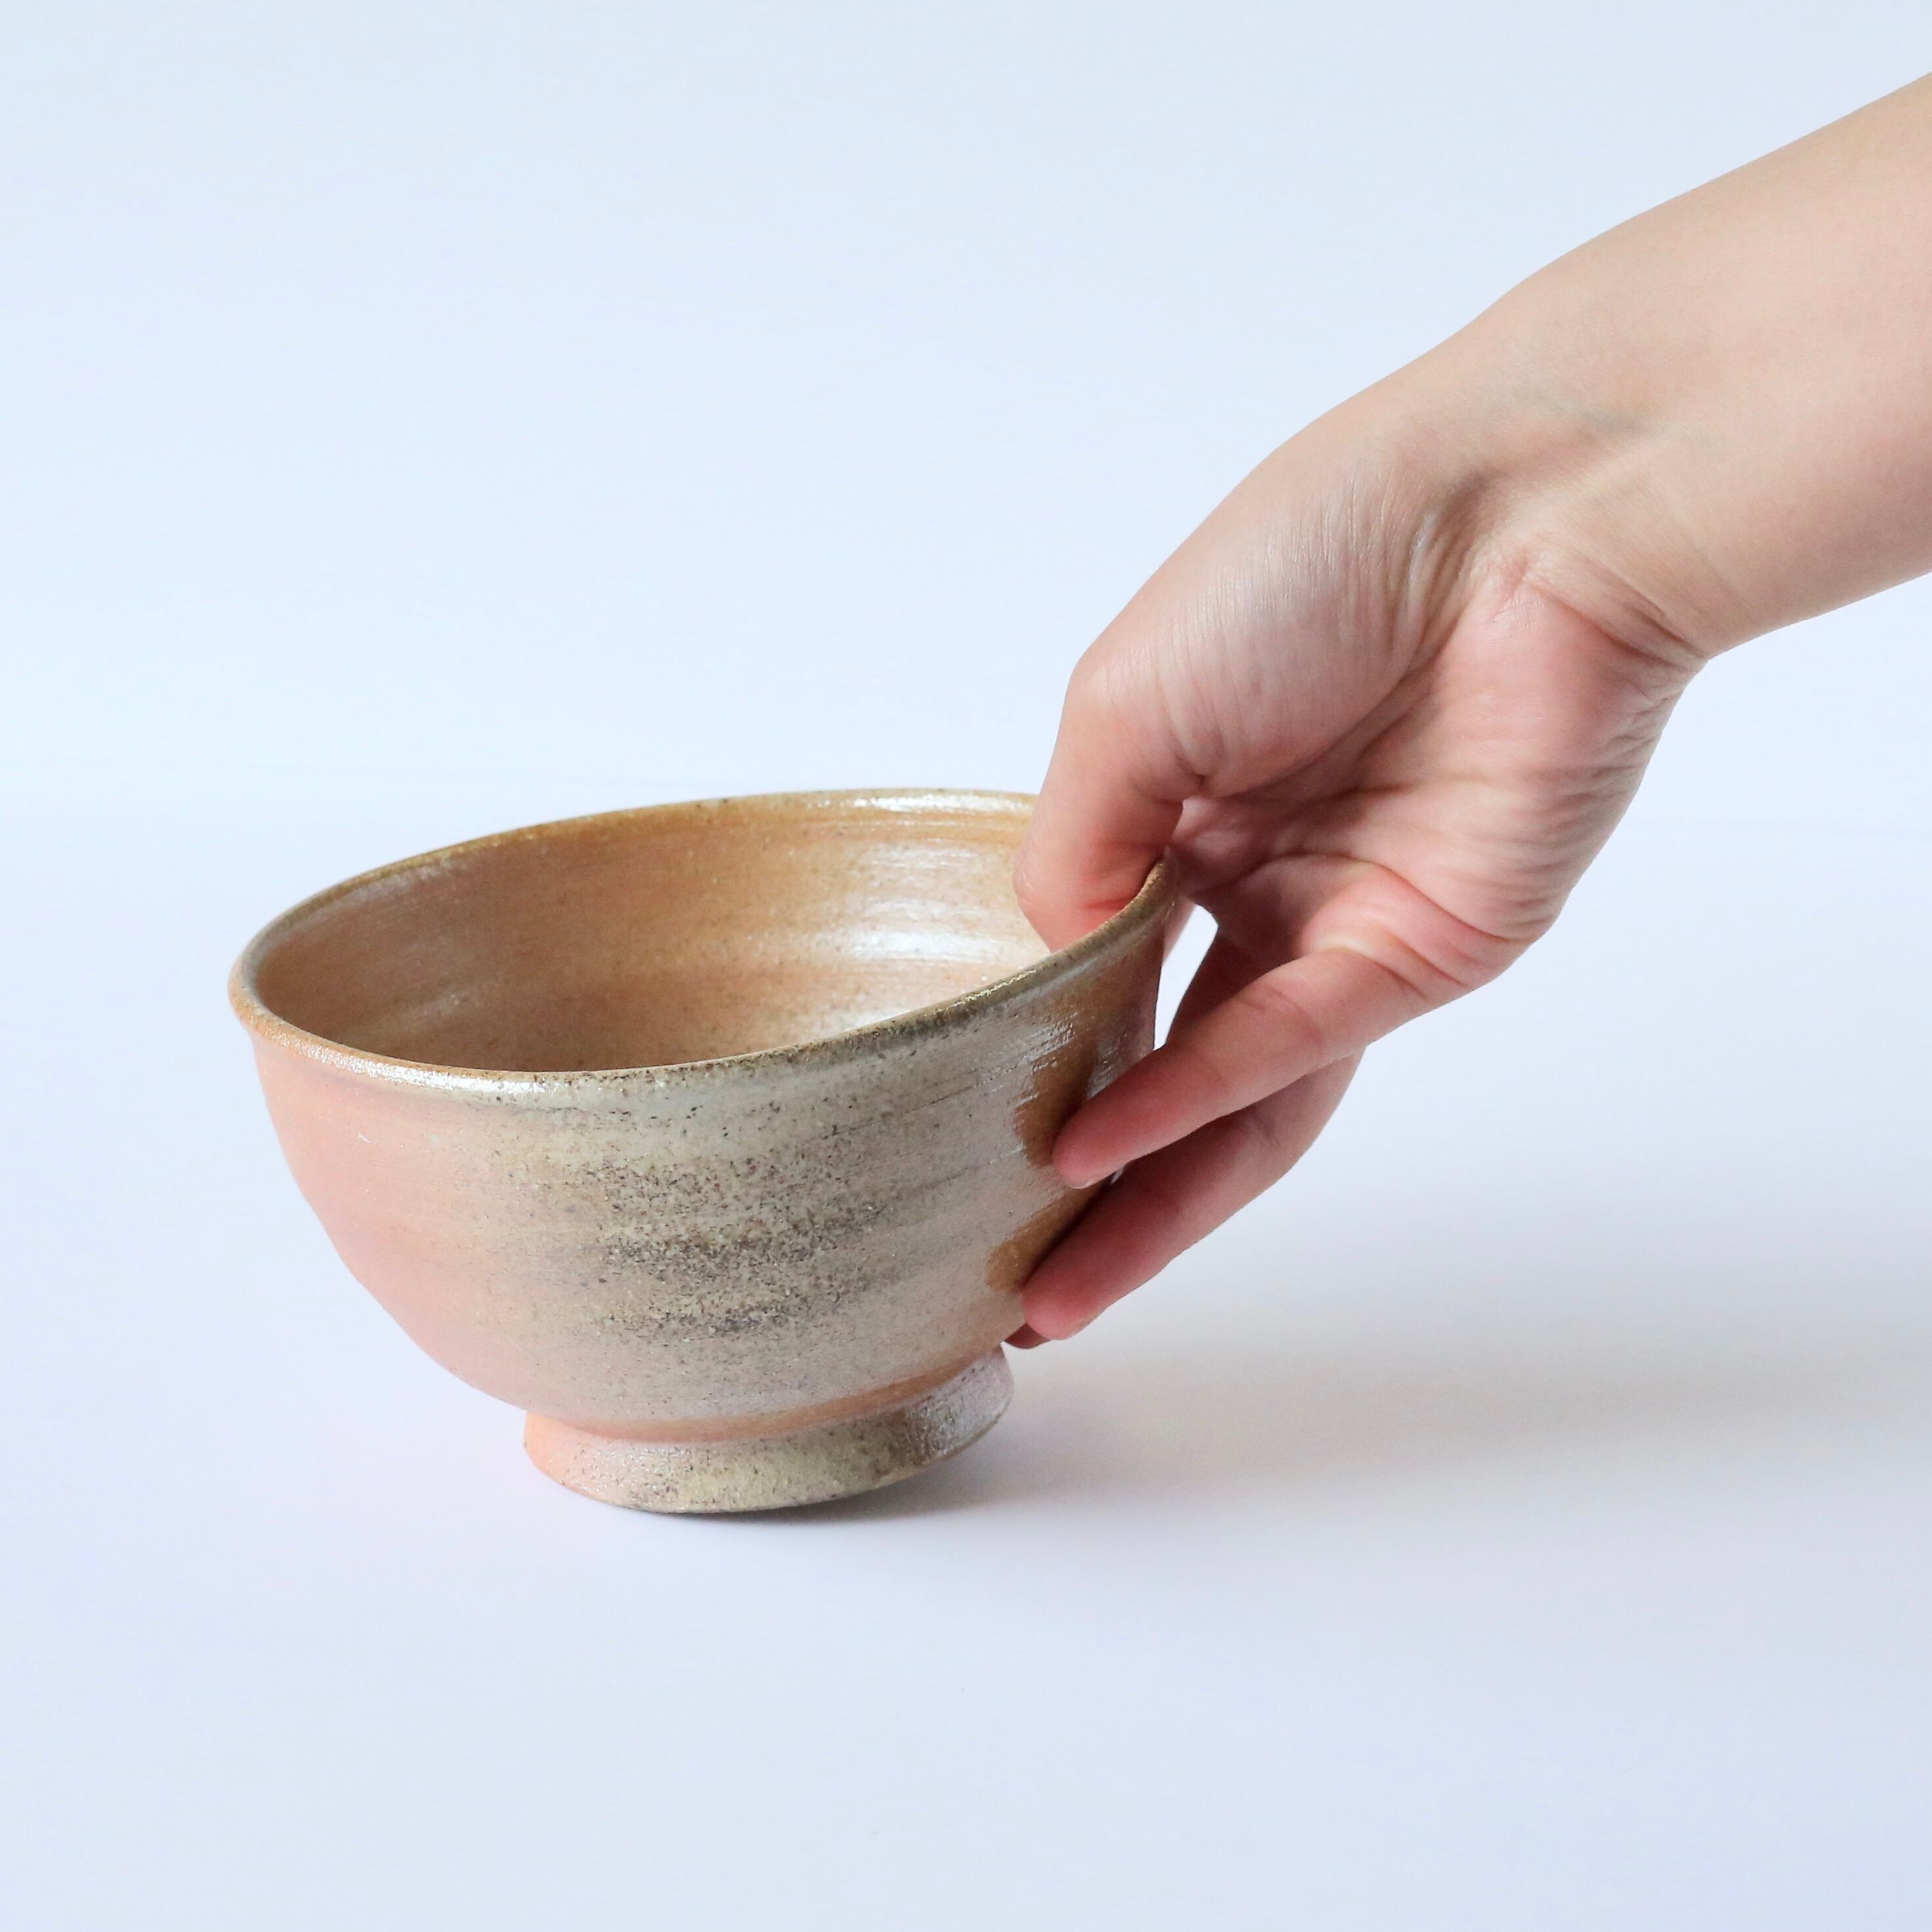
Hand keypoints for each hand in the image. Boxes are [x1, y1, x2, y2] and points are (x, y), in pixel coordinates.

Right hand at [1012, 393, 1697, 1342]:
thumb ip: (1070, 851)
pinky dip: (1193, 1099)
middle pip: (1164, 1063)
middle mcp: (1260, 886)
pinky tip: (1100, 1150)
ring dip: (1146, 1196)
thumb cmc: (1312, 561)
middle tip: (1007, 1282)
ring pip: (1235, 1098)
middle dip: (1086, 1182)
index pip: (1095, 970)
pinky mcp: (1421, 952)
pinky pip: (1289, 1045)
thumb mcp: (1125, 702)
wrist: (1512, 516)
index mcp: (1183, 813)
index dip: (1032, 1059)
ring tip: (1056, 1291)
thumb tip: (1038, 972)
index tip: (952, 1134)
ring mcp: (1341, 929)